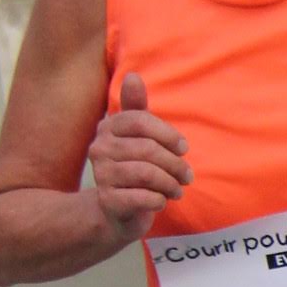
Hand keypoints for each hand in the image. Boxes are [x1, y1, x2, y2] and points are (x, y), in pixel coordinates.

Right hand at [88, 71, 189, 240]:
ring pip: (146, 173)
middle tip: (187, 176)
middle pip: (147, 149)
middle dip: (175, 164)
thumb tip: (133, 76)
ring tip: (177, 189)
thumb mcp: (138, 136)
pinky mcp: (108, 201)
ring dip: (170, 183)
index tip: (183, 149)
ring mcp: (101, 175)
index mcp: (108, 128)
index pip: (140, 121)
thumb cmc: (134, 166)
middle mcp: (99, 149)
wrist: (118, 210)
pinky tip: (162, 200)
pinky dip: (159, 199)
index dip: (168, 134)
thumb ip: (136, 108)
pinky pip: (142, 197)